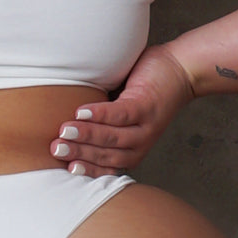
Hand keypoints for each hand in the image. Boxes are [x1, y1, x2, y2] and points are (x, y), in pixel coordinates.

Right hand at [50, 44, 195, 176]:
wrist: (182, 69)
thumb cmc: (145, 89)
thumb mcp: (121, 113)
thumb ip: (99, 121)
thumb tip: (63, 120)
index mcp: (131, 149)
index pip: (106, 166)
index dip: (86, 169)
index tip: (64, 167)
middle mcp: (139, 143)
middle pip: (106, 155)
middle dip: (79, 153)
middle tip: (55, 148)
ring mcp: (145, 126)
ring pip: (113, 137)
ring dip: (87, 135)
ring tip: (65, 130)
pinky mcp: (148, 106)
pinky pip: (121, 114)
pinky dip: (101, 115)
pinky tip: (82, 112)